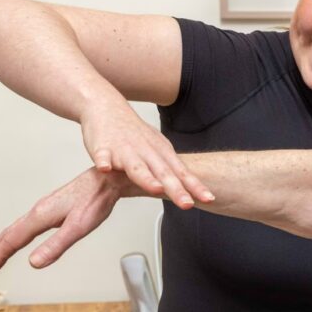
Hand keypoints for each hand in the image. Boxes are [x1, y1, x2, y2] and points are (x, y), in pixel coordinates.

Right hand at [0, 167, 139, 272]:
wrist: (107, 178)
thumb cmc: (95, 201)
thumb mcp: (77, 228)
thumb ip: (55, 246)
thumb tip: (33, 263)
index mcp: (40, 216)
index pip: (14, 239)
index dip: (0, 255)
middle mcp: (39, 210)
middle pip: (11, 232)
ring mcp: (45, 207)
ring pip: (18, 226)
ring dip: (3, 238)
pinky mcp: (53, 206)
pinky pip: (28, 221)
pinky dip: (17, 230)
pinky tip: (21, 232)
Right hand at [80, 99, 212, 208]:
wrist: (107, 107)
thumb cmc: (134, 133)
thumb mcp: (158, 150)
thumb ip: (172, 170)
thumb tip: (192, 188)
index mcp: (161, 154)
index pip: (181, 173)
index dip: (195, 186)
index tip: (209, 199)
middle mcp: (146, 152)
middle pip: (163, 173)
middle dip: (176, 189)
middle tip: (187, 204)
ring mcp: (124, 150)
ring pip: (136, 166)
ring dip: (146, 178)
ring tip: (155, 189)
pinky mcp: (103, 147)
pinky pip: (102, 156)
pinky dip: (103, 162)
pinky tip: (104, 168)